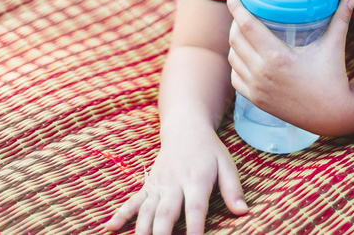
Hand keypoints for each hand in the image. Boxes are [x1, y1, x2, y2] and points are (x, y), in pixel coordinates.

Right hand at [104, 126, 248, 234]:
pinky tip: (111, 227)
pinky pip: (132, 201)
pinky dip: (121, 214)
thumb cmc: (208, 150)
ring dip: (141, 230)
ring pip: (146, 211)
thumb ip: (233, 188)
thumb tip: (243, 211)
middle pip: (166, 214)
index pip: (195, 209)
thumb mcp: (226, 164)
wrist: (185, 128)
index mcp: (196, 180)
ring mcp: (158, 185)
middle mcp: (174, 184)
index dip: (194, 229)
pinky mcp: (148, 185)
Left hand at [227, 0, 353, 135]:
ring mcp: (257, 88)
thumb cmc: (333, 79)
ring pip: (233, 58)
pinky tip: (243, 57)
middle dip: (235, 23)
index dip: (237, 10)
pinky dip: (236, 65)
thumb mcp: (334, 47)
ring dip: (234, 43)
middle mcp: (262, 72)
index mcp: (277, 56)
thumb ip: (341, 19)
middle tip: (240, 14)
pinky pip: (235, 78)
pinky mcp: (256, 100)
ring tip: (242, 33)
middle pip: (236, 40)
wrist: (332, 116)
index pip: (248, 26)